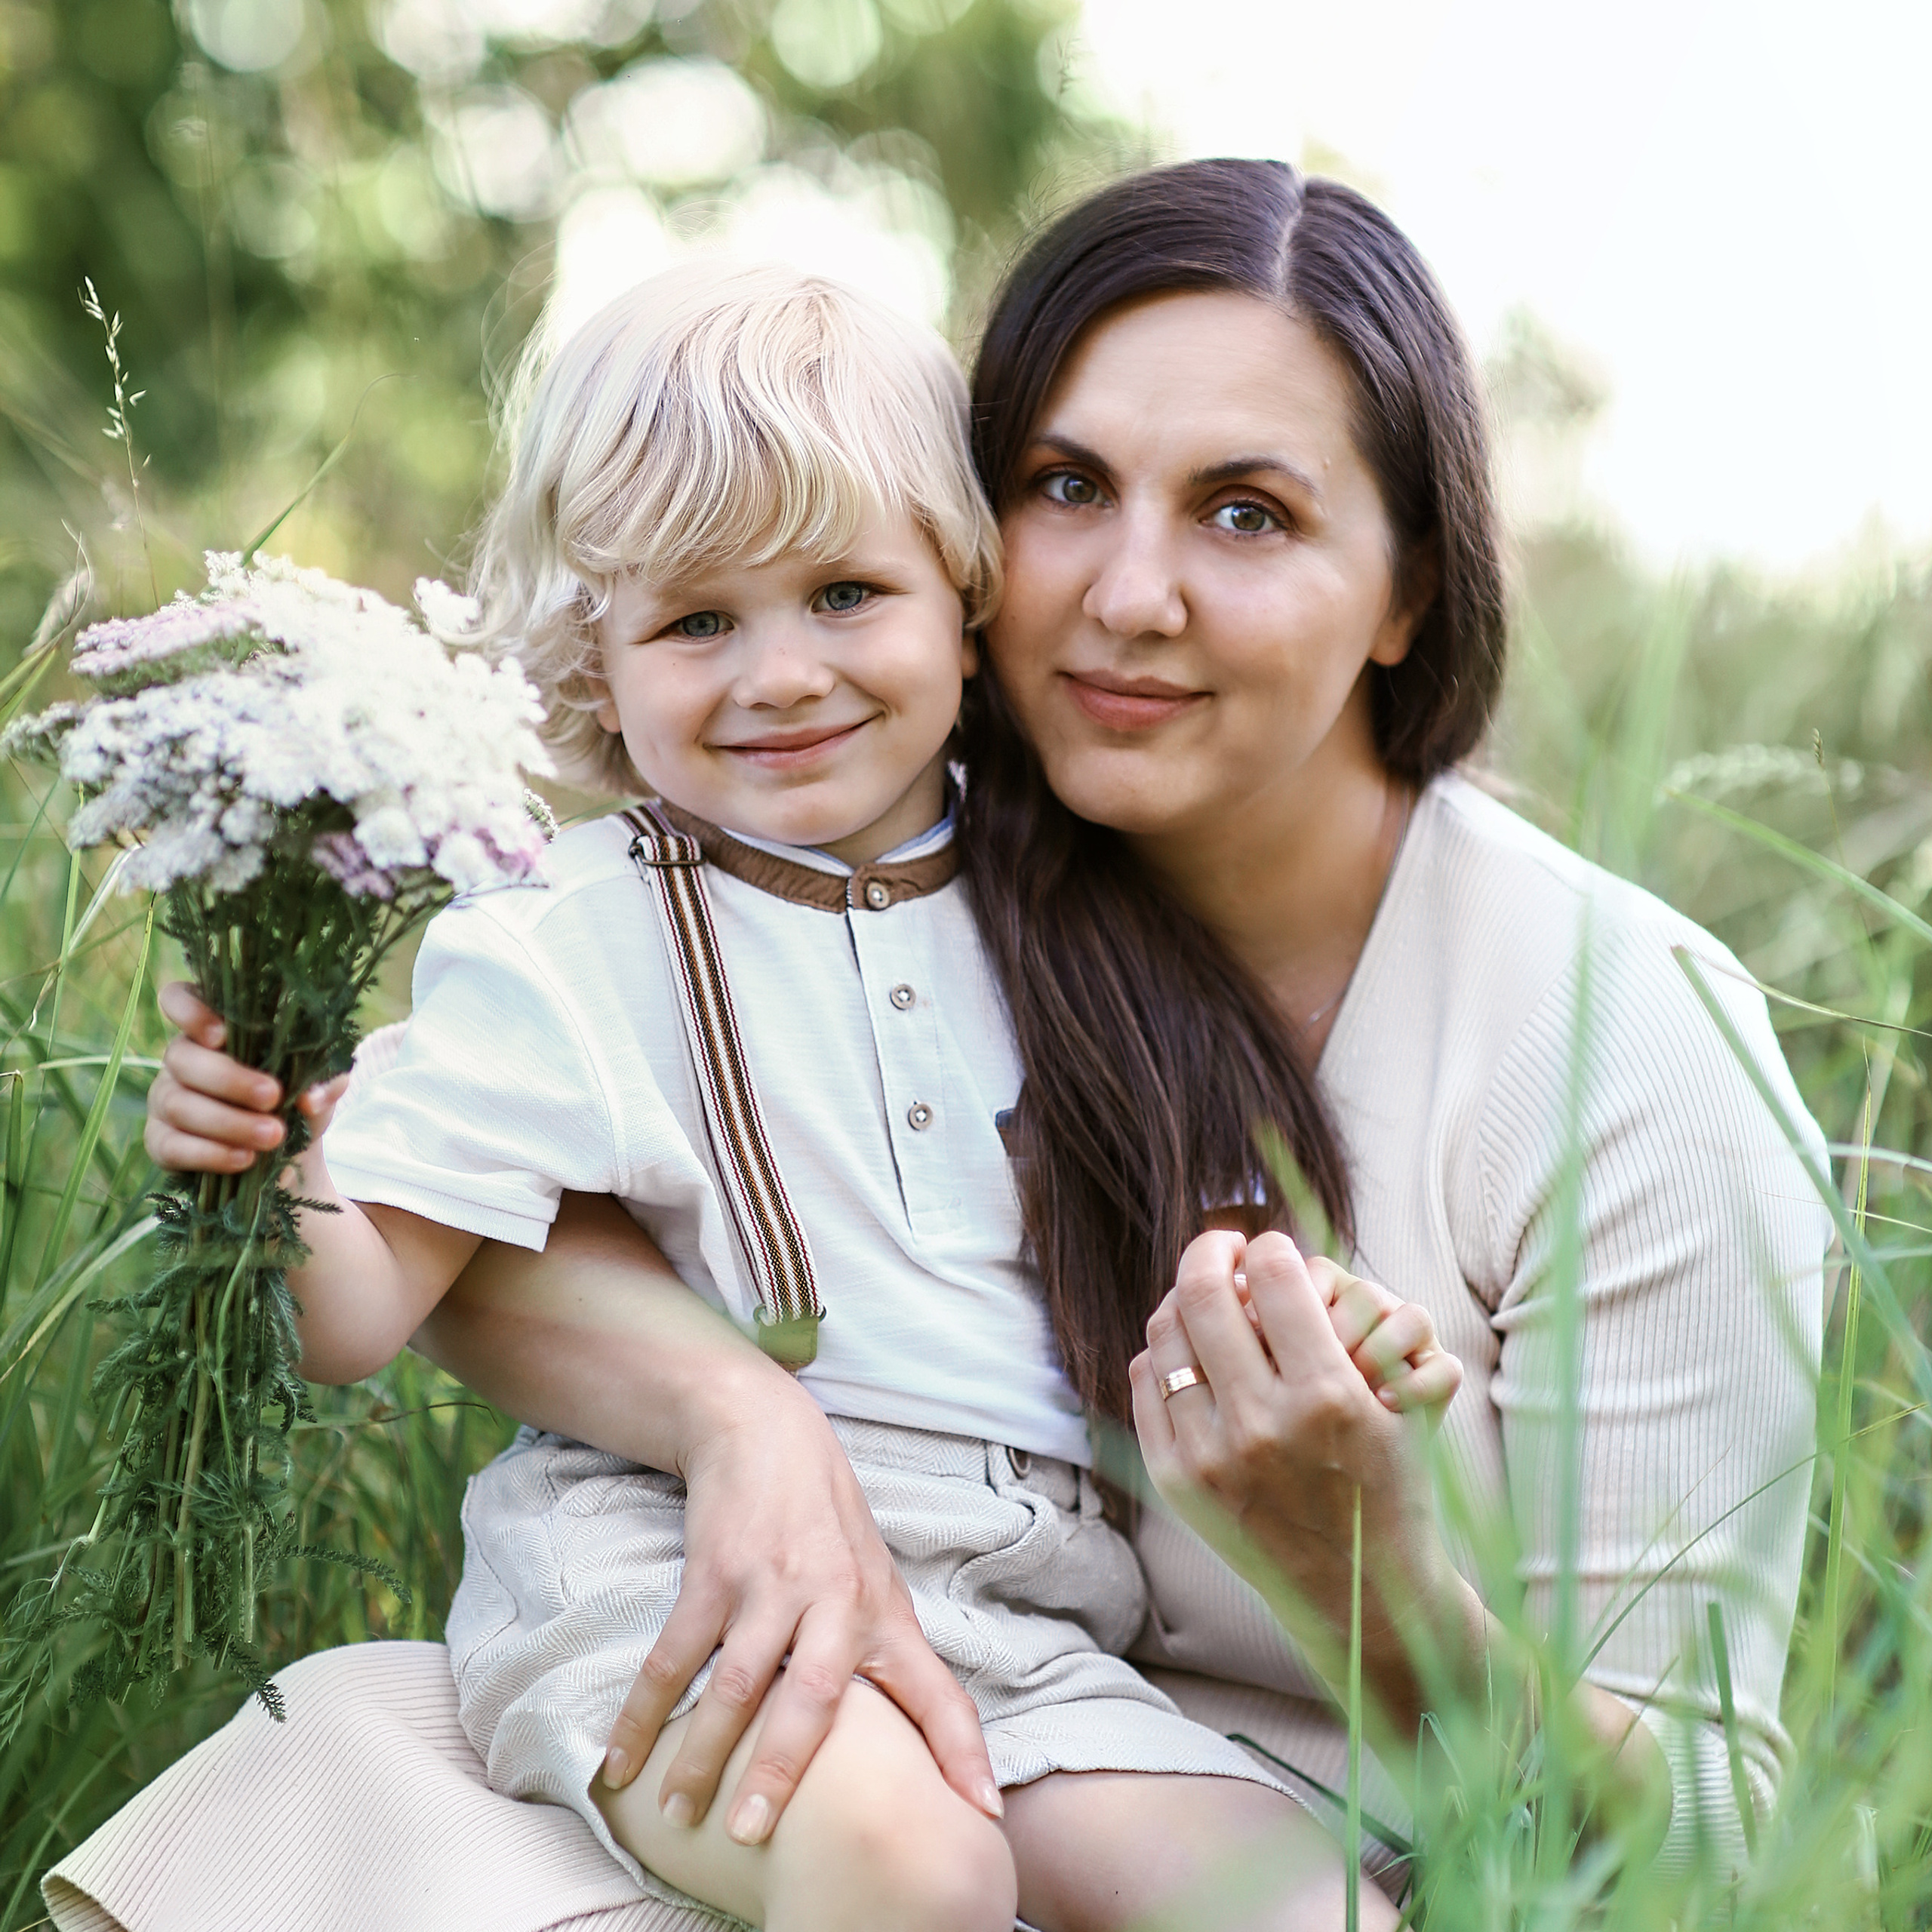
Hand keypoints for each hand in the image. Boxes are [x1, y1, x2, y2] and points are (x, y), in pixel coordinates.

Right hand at [144, 981, 347, 1173]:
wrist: (287, 1152)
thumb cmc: (297, 1099)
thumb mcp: (319, 1084)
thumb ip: (322, 1080)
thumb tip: (311, 1098)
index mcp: (214, 1027)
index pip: (178, 999)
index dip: (188, 1010)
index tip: (221, 1033)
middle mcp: (182, 1057)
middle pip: (183, 1057)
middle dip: (230, 1079)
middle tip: (274, 1096)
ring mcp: (165, 1098)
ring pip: (179, 1104)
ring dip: (228, 1122)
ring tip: (273, 1135)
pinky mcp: (160, 1141)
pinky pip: (172, 1146)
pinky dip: (210, 1153)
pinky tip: (244, 1158)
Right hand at [598, 1372, 1001, 1843]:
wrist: (765, 1432)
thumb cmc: (827, 1523)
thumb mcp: (874, 1582)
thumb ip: (885, 1656)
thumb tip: (912, 1745)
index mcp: (884, 1615)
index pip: (937, 1692)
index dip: (963, 1753)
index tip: (982, 1813)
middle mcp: (835, 1603)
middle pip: (814, 1698)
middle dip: (784, 1769)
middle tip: (752, 1833)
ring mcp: (771, 1586)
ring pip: (735, 1685)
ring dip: (702, 1754)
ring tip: (680, 1814)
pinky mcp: (715, 1573)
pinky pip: (673, 1657)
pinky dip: (643, 1712)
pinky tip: (622, 1760)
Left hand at [1130, 1229, 1482, 1733]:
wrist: (1361, 1599)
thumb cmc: (1388, 1486)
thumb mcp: (1393, 1402)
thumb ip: (1341, 1327)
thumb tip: (1267, 1259)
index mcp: (1327, 1396)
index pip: (1275, 1273)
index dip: (1268, 1246)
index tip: (1269, 1247)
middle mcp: (1261, 1425)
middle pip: (1204, 1291)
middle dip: (1211, 1251)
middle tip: (1223, 1248)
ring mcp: (1210, 1457)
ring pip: (1165, 1333)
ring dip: (1182, 1301)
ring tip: (1204, 1298)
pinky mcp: (1176, 1482)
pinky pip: (1145, 1384)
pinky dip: (1162, 1355)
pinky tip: (1187, 1352)